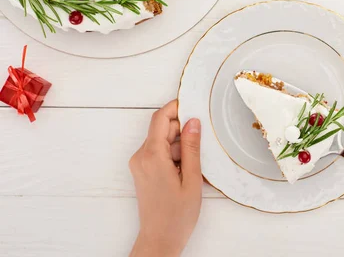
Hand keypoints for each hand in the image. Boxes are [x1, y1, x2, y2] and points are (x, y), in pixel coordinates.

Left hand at [129, 100, 202, 256]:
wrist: (159, 240)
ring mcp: (140, 164)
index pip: (160, 118)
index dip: (176, 107)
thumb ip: (192, 148)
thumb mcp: (191, 178)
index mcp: (152, 155)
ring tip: (194, 165)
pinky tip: (186, 170)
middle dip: (182, 130)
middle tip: (201, 143)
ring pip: (162, 140)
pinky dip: (174, 154)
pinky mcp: (143, 170)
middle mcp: (141, 156)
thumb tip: (193, 122)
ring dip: (179, 145)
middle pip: (161, 128)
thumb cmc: (176, 215)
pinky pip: (159, 152)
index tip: (193, 105)